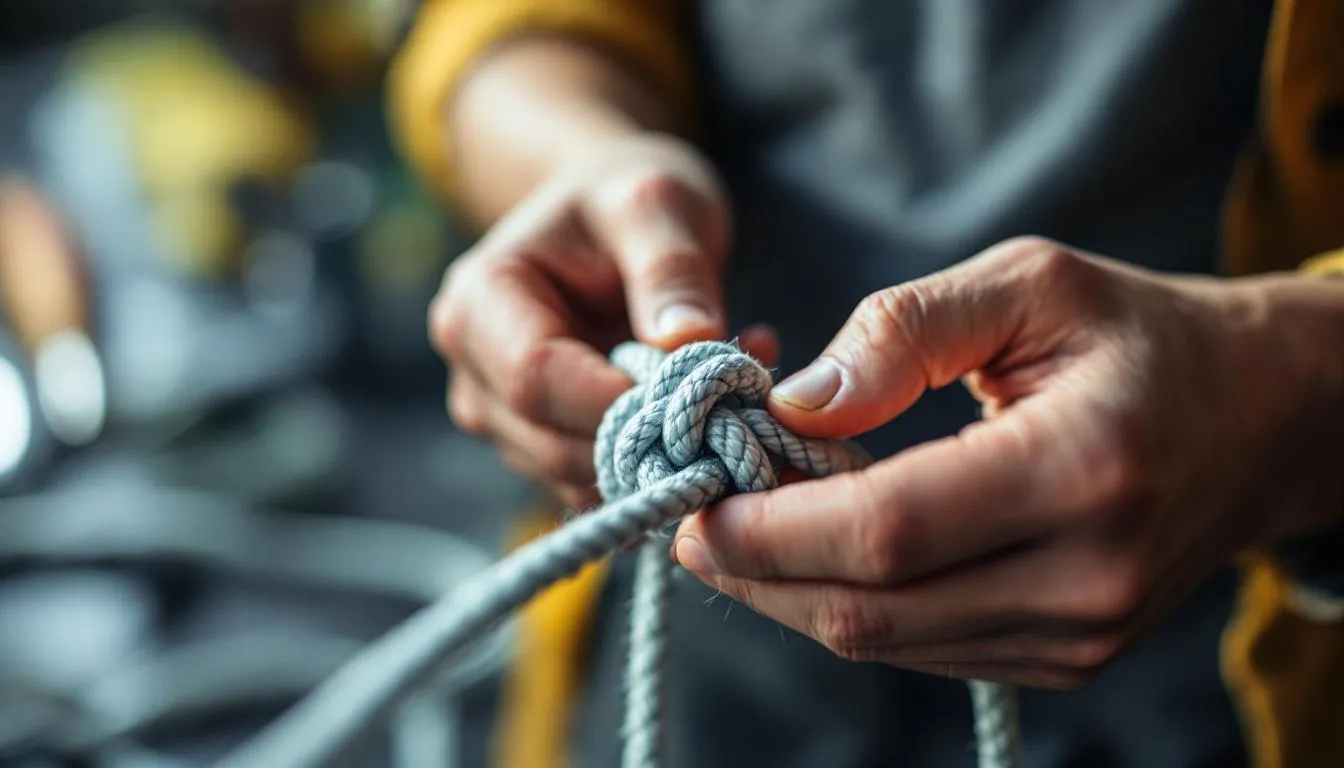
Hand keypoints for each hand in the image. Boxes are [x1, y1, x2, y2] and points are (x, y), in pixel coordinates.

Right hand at [430, 134, 775, 507]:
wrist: (610, 220)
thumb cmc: (625, 197)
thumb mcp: (656, 202)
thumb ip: (670, 266)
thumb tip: (688, 341)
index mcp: (480, 302)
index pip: (535, 380)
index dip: (618, 400)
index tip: (704, 392)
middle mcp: (475, 371)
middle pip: (552, 443)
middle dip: (648, 438)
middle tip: (738, 402)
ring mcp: (503, 419)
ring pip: (578, 477)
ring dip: (662, 456)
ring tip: (731, 394)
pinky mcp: (543, 449)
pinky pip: (602, 483)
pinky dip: (660, 464)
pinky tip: (707, 413)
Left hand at [671, 237, 1343, 688]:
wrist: (1262, 418)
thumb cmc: (1141, 334)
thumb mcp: (1029, 284)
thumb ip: (904, 332)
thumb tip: (794, 404)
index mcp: (1081, 470)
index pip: (887, 531)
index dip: (770, 528)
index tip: (694, 501)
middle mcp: (1086, 578)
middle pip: (868, 608)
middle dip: (755, 571)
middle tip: (693, 517)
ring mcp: (1080, 637)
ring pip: (884, 641)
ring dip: (791, 591)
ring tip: (745, 525)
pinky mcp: (1065, 658)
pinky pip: (921, 646)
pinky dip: (851, 603)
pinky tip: (820, 550)